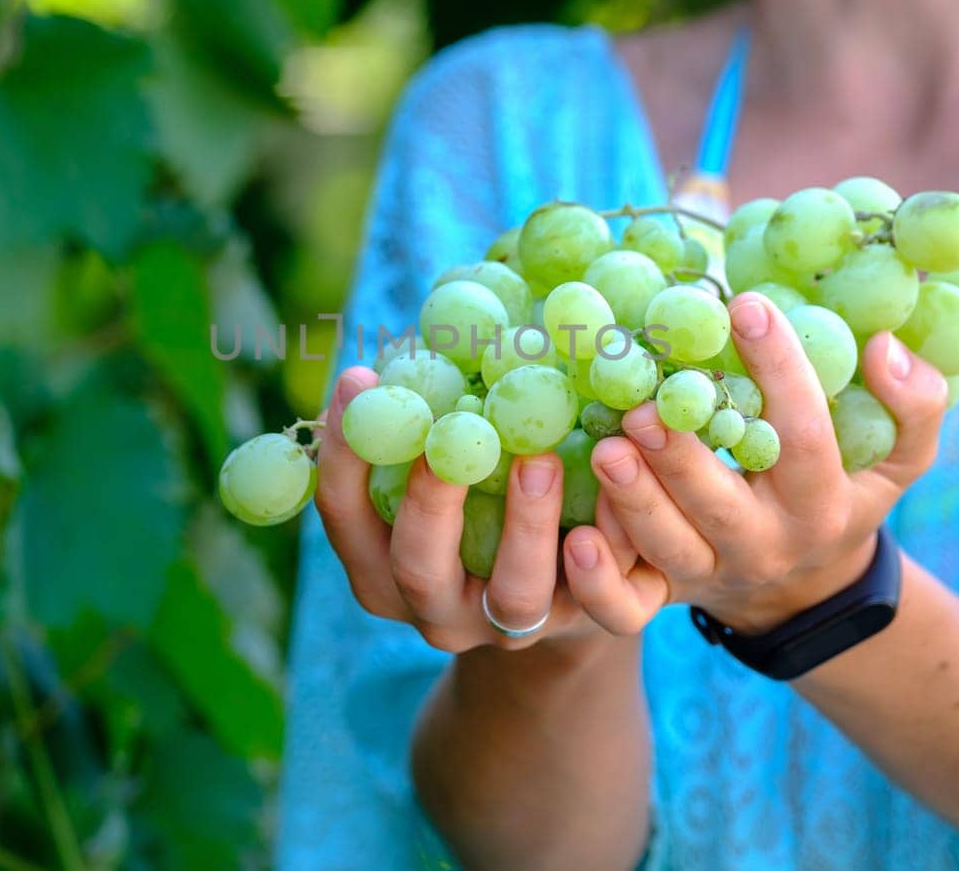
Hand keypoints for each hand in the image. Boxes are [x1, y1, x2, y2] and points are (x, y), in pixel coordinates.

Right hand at [313, 367, 665, 652]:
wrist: (566, 571)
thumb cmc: (478, 486)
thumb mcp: (441, 457)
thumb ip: (423, 417)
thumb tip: (415, 333)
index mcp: (381, 566)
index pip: (345, 515)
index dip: (343, 453)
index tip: (357, 380)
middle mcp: (436, 608)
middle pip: (418, 569)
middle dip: (430, 504)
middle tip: (451, 442)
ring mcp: (510, 625)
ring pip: (514, 596)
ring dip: (526, 526)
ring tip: (540, 459)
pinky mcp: (583, 624)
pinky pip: (600, 601)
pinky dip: (609, 551)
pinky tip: (616, 496)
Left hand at [584, 292, 949, 634]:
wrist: (802, 592)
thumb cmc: (843, 495)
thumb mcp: (897, 461)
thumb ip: (913, 406)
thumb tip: (884, 347)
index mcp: (821, 506)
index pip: (803, 438)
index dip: (780, 372)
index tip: (746, 305)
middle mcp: (764, 546)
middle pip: (721, 506)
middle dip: (681, 456)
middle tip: (645, 404)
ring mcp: (709, 575)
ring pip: (668, 550)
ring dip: (633, 500)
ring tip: (606, 448)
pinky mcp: (662, 597)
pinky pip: (627, 605)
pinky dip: (598, 578)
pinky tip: (575, 536)